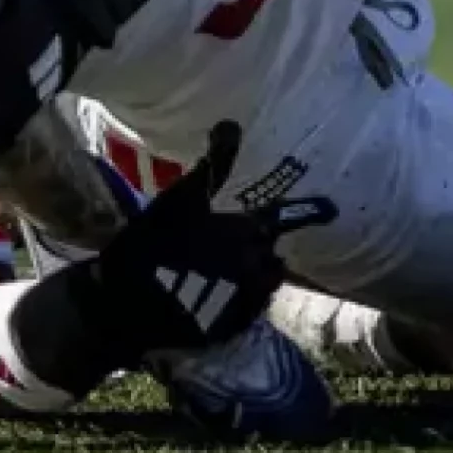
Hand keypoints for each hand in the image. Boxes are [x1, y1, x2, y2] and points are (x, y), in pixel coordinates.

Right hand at [55, 123, 334, 364]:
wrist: (127, 306)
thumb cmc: (151, 244)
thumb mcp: (180, 198)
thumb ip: (212, 165)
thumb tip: (232, 124)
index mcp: (244, 233)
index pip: (278, 218)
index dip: (299, 212)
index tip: (326, 208)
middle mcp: (256, 267)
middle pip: (269, 251)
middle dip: (258, 244)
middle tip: (235, 240)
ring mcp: (248, 302)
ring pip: (264, 279)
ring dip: (254, 270)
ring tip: (227, 266)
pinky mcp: (235, 327)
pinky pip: (251, 306)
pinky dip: (243, 295)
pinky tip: (218, 291)